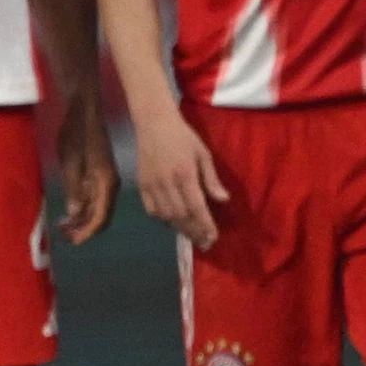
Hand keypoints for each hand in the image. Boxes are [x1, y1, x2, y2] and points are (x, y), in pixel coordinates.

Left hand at [54, 94, 118, 245]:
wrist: (85, 108)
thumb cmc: (76, 131)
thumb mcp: (69, 160)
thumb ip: (73, 188)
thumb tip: (75, 213)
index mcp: (104, 181)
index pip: (100, 217)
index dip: (86, 233)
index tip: (71, 241)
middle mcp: (110, 184)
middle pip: (101, 217)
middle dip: (83, 230)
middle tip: (63, 236)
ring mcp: (106, 180)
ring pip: (98, 209)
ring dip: (82, 220)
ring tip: (62, 227)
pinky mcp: (100, 175)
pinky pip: (95, 198)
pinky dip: (83, 208)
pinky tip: (69, 212)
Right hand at [132, 105, 227, 248]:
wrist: (153, 122)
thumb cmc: (183, 136)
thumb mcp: (203, 154)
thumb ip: (211, 179)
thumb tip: (223, 200)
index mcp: (185, 174)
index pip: (196, 207)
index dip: (205, 225)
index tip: (213, 237)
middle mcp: (166, 182)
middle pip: (181, 216)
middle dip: (195, 232)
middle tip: (206, 243)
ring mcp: (151, 185)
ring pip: (166, 216)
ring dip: (180, 229)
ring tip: (192, 235)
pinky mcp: (141, 185)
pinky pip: (152, 210)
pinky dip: (163, 220)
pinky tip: (173, 222)